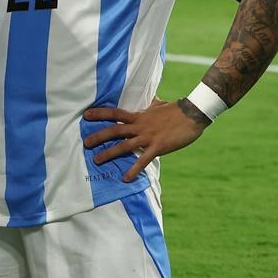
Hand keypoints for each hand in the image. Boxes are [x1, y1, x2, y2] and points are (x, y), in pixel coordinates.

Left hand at [82, 98, 207, 182]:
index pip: (115, 113)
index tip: (86, 115)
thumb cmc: (176, 109)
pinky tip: (125, 179)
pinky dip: (133, 170)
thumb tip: (151, 99)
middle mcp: (140, 126)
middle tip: (85, 143)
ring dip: (109, 153)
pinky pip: (142, 160)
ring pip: (124, 145)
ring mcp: (148, 137)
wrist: (192, 114)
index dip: (100, 113)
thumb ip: (151, 104)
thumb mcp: (159, 104)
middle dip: (98, 136)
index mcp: (139, 116)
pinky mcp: (158, 147)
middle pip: (114, 130)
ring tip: (97, 160)